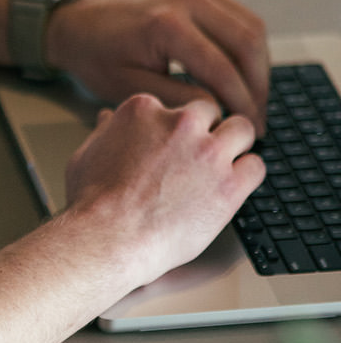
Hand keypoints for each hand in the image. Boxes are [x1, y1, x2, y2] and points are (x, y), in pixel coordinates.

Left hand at [44, 0, 268, 133]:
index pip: (223, 68)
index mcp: (166, 24)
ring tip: (252, 100)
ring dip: (258, 66)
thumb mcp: (132, 89)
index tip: (250, 128)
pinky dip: (246, 47)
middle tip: (256, 117)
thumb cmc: (96, 57)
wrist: (76, 24)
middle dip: (258, 85)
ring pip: (251, 26)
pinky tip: (241, 75)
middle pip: (248, 42)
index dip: (242, 103)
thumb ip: (179, 100)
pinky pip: (238, 16)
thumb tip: (223, 113)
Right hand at [63, 93, 264, 288]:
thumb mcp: (86, 154)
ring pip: (242, 130)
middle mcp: (180, 124)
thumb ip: (103, 132)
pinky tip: (235, 186)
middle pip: (209, 111)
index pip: (172, 106)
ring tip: (226, 164)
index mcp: (144, 111)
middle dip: (207, 130)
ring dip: (236, 145)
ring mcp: (207, 152)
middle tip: (201, 153)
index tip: (172, 144)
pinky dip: (248, 175)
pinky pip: (256, 167)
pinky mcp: (229, 184)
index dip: (174, 128)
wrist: (109, 237)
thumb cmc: (92, 201)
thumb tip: (106, 119)